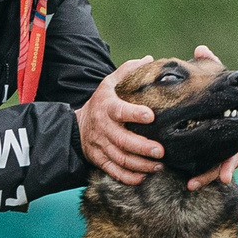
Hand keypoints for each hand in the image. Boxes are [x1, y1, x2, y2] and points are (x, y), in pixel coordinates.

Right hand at [78, 57, 164, 183]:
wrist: (77, 126)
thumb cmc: (101, 102)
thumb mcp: (109, 83)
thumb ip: (128, 71)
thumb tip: (149, 59)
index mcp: (107, 107)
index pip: (120, 110)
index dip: (134, 114)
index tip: (150, 116)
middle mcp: (103, 128)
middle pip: (122, 140)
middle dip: (142, 147)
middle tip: (161, 151)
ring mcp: (101, 146)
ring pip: (120, 158)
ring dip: (140, 164)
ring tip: (158, 166)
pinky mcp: (99, 160)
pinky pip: (113, 171)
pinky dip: (128, 177)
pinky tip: (143, 177)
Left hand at [186, 44, 237, 190]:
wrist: (214, 108)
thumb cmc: (217, 92)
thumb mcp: (215, 78)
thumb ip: (210, 67)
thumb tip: (201, 49)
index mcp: (237, 120)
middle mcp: (233, 138)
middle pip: (235, 155)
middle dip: (229, 165)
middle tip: (223, 175)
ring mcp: (223, 149)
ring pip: (221, 165)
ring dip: (210, 175)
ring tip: (195, 183)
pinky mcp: (212, 157)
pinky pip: (208, 169)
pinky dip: (202, 177)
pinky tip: (190, 184)